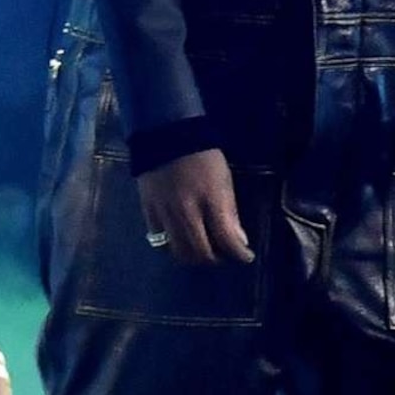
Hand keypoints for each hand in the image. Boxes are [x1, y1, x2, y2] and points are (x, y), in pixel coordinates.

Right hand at [136, 149, 253, 265]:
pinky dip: (173, 247)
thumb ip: (230, 212)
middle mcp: (186, 212)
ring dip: (193, 257)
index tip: (246, 256)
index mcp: (210, 200)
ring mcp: (165, 214)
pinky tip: (181, 241)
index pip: (226, 239)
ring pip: (179, 252)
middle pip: (200, 252)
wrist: (165, 135)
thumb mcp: (224, 179)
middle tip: (223, 255)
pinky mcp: (148, 212)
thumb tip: (238, 240)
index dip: (239, 254)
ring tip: (202, 251)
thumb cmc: (202, 155)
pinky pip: (160, 241)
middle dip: (215, 259)